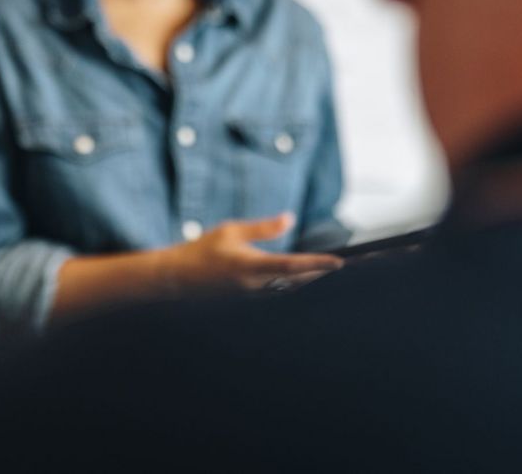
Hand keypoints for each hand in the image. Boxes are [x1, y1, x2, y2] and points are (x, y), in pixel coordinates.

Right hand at [158, 213, 344, 295]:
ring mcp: (252, 296)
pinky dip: (294, 285)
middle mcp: (255, 285)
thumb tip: (290, 219)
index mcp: (250, 266)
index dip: (318, 264)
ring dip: (310, 281)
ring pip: (290, 290)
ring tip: (329, 270)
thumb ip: (263, 228)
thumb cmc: (202, 250)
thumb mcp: (231, 231)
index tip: (339, 261)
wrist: (177, 278)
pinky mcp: (249, 301)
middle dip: (321, 274)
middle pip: (298, 282)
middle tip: (344, 265)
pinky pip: (279, 293)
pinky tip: (303, 278)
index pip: (293, 266)